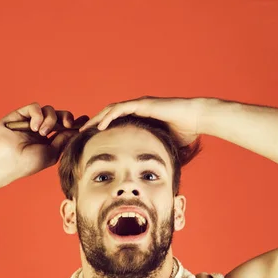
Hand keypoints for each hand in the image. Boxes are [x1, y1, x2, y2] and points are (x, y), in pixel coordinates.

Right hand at [0, 103, 88, 176]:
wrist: (7, 161)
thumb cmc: (28, 163)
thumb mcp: (52, 153)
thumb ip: (64, 140)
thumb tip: (77, 131)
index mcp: (48, 140)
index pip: (64, 127)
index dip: (75, 123)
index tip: (86, 120)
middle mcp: (40, 129)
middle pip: (59, 115)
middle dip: (67, 118)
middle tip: (68, 124)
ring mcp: (29, 121)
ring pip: (48, 110)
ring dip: (50, 120)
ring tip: (43, 133)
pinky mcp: (19, 115)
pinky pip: (35, 107)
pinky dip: (38, 115)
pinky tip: (35, 127)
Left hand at [79, 96, 205, 146]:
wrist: (197, 118)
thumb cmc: (185, 132)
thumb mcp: (164, 145)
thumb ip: (155, 153)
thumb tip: (152, 173)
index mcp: (140, 118)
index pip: (116, 123)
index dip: (103, 131)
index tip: (92, 143)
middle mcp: (137, 109)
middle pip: (109, 115)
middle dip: (94, 125)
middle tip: (80, 136)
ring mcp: (139, 105)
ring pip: (110, 110)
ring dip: (96, 120)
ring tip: (84, 130)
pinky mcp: (142, 104)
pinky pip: (120, 109)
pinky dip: (108, 117)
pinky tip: (99, 126)